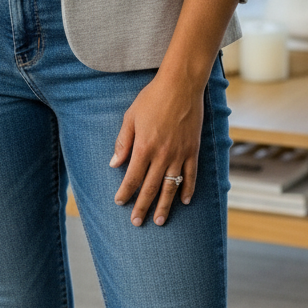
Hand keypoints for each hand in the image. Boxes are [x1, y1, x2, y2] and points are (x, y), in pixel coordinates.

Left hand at [110, 67, 204, 225]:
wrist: (181, 84)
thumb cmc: (152, 97)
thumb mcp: (131, 116)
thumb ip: (123, 142)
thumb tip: (114, 164)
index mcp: (144, 147)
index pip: (132, 178)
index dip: (125, 192)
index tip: (120, 202)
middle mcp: (162, 155)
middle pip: (150, 188)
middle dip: (142, 207)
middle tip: (137, 222)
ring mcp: (179, 154)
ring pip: (171, 187)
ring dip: (164, 206)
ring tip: (159, 221)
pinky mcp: (193, 149)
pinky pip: (191, 175)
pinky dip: (188, 189)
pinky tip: (185, 201)